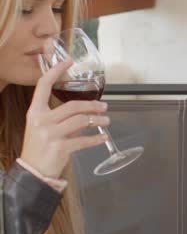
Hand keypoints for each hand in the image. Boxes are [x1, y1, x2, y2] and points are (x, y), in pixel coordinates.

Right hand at [20, 60, 109, 178]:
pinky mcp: (60, 148)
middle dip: (93, 105)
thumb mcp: (46, 129)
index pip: (43, 86)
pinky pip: (84, 140)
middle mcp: (42, 120)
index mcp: (35, 112)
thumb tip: (87, 113)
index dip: (56, 71)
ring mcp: (50, 134)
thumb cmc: (40, 148)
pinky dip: (96, 138)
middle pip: (73, 105)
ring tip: (106, 121)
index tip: (68, 61)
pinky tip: (103, 137)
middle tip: (104, 106)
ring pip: (81, 121)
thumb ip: (64, 119)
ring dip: (98, 120)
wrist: (33, 172)